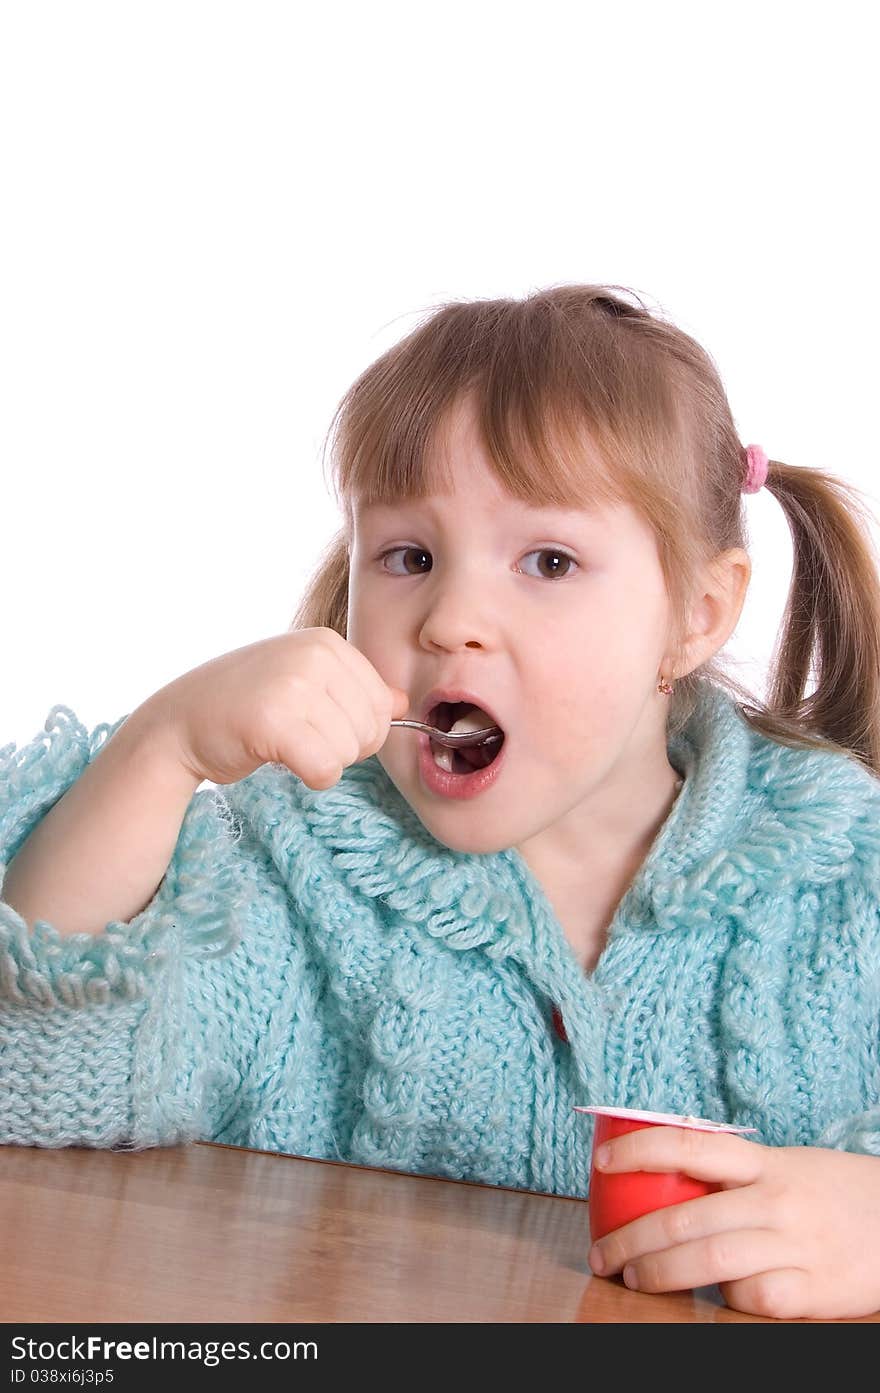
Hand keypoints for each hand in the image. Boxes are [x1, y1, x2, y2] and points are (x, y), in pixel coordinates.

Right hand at [140, 627, 409, 788]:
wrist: (177, 722)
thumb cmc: (243, 705)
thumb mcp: (302, 683)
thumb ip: (354, 689)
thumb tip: (402, 704)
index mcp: (326, 642)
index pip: (381, 703)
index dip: (357, 728)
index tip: (317, 724)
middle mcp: (312, 655)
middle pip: (371, 729)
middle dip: (342, 748)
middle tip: (298, 737)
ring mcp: (292, 685)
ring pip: (349, 752)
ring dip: (321, 761)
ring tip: (284, 743)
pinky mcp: (273, 722)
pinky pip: (326, 770)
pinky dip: (311, 777)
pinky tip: (280, 758)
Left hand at [586, 1126, 879, 1318]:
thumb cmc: (828, 1193)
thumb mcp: (785, 1166)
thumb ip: (734, 1173)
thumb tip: (660, 1176)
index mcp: (765, 1162)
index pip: (690, 1144)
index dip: (640, 1149)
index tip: (601, 1160)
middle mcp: (775, 1200)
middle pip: (685, 1219)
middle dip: (632, 1240)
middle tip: (603, 1254)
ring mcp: (794, 1246)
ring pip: (708, 1263)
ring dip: (659, 1274)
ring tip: (633, 1278)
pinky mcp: (812, 1293)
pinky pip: (751, 1300)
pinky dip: (725, 1301)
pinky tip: (716, 1298)